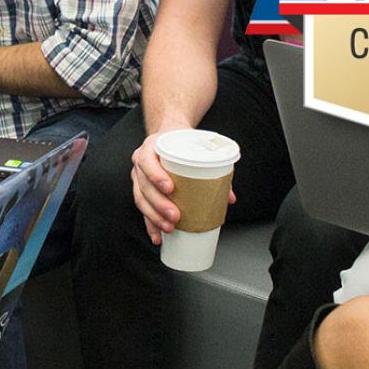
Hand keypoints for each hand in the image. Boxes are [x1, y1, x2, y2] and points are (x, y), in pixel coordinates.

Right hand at [129, 130, 235, 244]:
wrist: (169, 133)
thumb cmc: (180, 140)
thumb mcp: (193, 147)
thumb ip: (212, 169)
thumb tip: (228, 197)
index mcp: (151, 147)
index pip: (148, 161)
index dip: (156, 176)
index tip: (170, 188)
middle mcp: (141, 162)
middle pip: (145, 186)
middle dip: (159, 204)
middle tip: (175, 215)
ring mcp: (139, 176)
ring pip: (141, 199)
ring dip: (154, 217)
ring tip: (169, 228)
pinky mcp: (141, 189)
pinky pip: (143, 209)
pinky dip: (150, 224)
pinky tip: (157, 236)